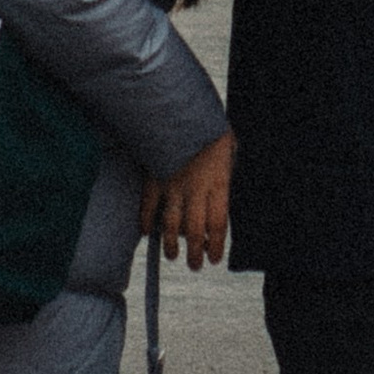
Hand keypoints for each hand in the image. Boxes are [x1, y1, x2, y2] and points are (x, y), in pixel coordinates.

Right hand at [139, 129, 233, 269]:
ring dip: (171, 244)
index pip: (218, 223)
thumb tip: (227, 180)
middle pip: (195, 230)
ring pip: (171, 223)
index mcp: (218, 181)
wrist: (178, 108)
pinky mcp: (154, 178)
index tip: (214, 258)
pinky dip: (146, 220)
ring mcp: (173, 184)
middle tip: (195, 266)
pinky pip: (148, 205)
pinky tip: (147, 232)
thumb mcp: (228, 144)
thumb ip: (228, 166)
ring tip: (173, 256)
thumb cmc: (208, 124)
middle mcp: (196, 188)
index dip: (216, 245)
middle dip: (195, 253)